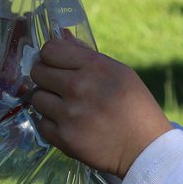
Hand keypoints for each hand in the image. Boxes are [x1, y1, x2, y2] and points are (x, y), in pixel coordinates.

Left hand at [29, 38, 171, 177]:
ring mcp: (70, 113)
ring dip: (47, 102)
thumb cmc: (135, 106)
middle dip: (46, 78)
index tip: (57, 65)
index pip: (50, 50)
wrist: (146, 148)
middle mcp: (79, 86)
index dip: (50, 56)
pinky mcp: (65, 138)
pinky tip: (67, 124)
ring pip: (36, 98)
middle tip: (58, 87)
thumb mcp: (118, 71)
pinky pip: (41, 123)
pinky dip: (51, 125)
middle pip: (38, 72)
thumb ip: (85, 54)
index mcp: (94, 66)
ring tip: (64, 107)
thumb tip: (61, 35)